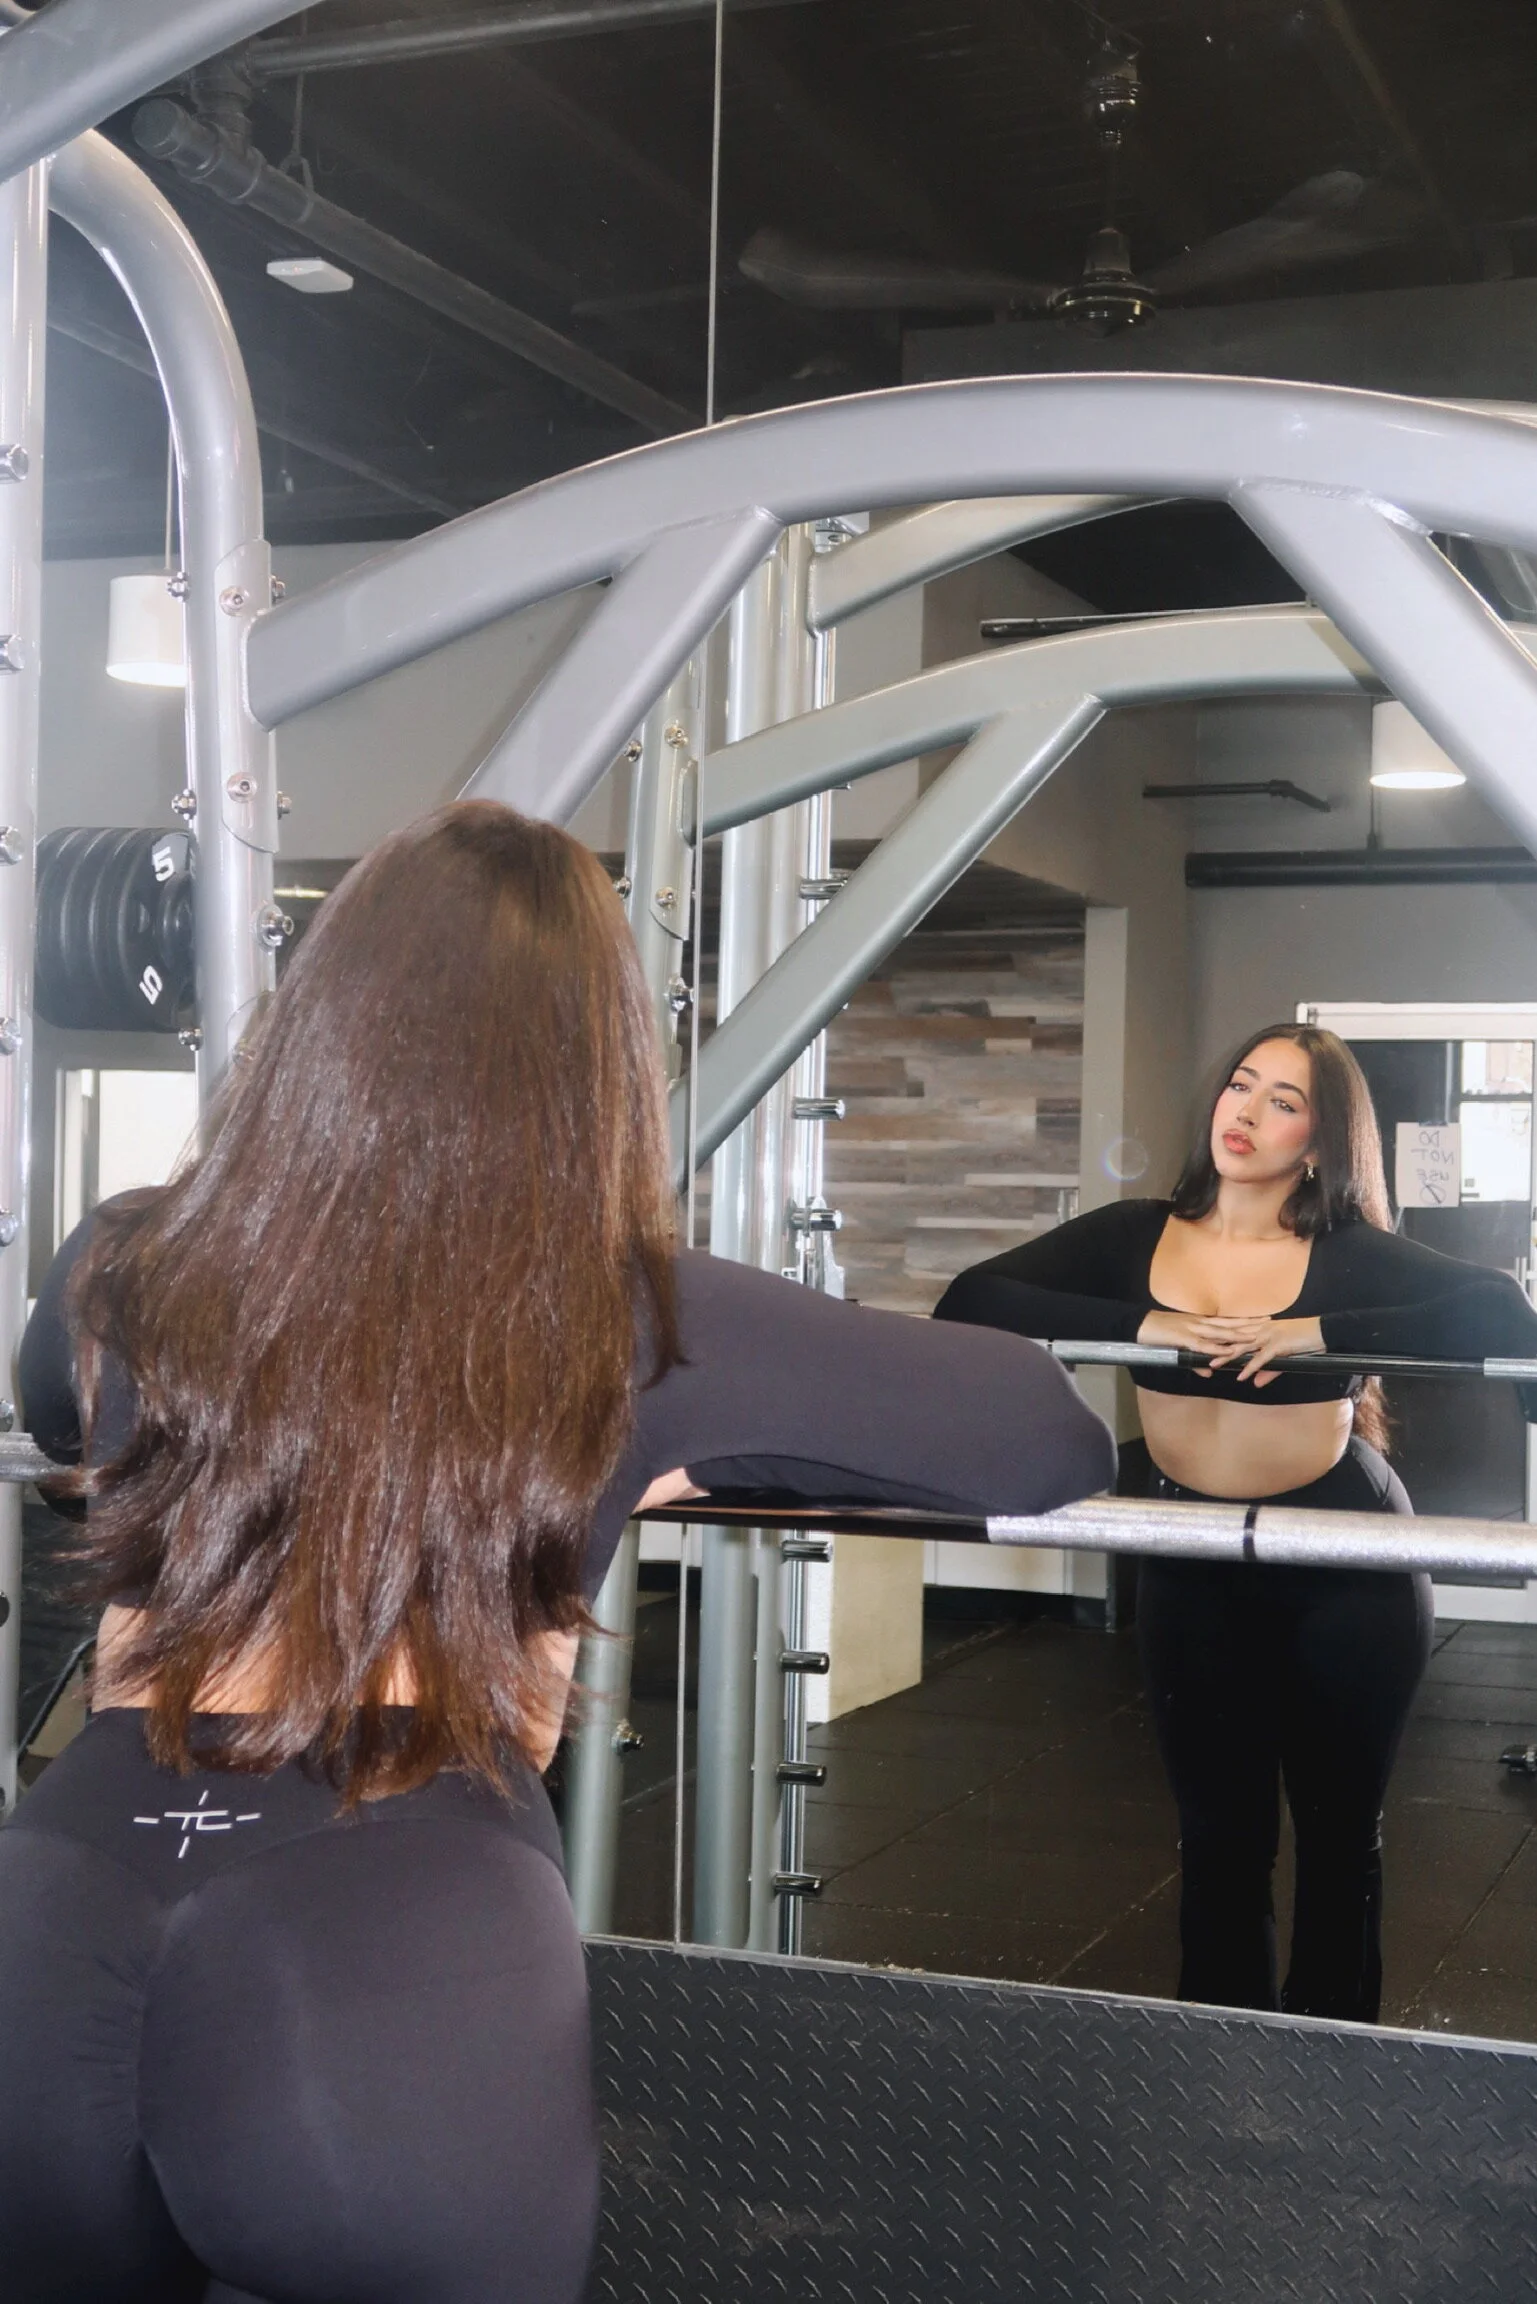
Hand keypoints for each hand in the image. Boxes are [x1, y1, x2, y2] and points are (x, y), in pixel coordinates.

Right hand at [1137, 1308, 1270, 1377]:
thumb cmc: (1158, 1333)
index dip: (1244, 1319)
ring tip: (1256, 1335)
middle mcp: (1200, 1323)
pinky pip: (1204, 1345)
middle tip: (1269, 1322)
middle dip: (1250, 1323)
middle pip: (1230, 1323)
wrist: (1139, 1325)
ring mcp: (1193, 1329)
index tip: (1261, 1317)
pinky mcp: (1184, 1339)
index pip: (1227, 1320)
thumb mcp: (1179, 1346)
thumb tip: (1209, 1371)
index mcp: (1199, 1322)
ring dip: (1239, 1334)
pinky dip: (1217, 1348)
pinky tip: (1229, 1350)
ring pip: (1221, 1332)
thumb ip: (1196, 1359)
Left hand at [1204, 1315, 1325, 1386]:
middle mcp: (1262, 1329)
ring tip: (1214, 1364)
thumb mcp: (1285, 1356)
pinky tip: (1242, 1375)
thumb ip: (1268, 1370)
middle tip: (1199, 1352)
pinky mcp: (1279, 1345)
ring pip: (1244, 1347)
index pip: (1236, 1333)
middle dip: (1217, 1346)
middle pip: (1235, 1339)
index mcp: (1262, 1328)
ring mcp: (1270, 1336)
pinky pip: (1262, 1358)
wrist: (1323, 1331)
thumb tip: (1254, 1383)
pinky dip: (1251, 1367)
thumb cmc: (1305, 1340)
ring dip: (1228, 1356)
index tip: (1204, 1343)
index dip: (1220, 1338)